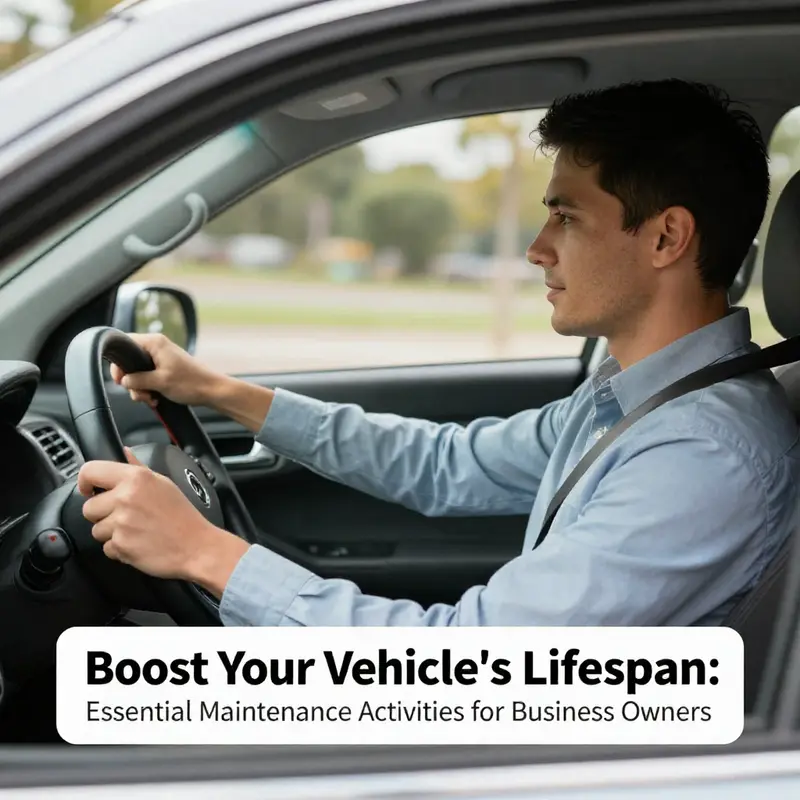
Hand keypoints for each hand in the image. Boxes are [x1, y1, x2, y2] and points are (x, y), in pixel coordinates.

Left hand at [78, 448, 248, 596]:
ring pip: (96, 529)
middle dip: (103, 514)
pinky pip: (107, 548)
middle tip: (126, 516)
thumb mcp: (164, 483)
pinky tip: (138, 543)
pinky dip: (119, 549)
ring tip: (136, 530)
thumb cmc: (183, 517)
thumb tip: (124, 452)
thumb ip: (138, 468)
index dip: (85, 482)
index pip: (90, 471)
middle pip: (88, 507)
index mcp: (136, 478)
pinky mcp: (121, 546)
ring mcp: (122, 523)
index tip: (89, 490)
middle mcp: (126, 498)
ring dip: (111, 533)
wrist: (197, 547)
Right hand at [110, 333, 225, 407]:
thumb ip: (137, 380)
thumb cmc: (191, 383)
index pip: (125, 343)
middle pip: (130, 361)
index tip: (120, 379)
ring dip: (141, 388)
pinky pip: (149, 377)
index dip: (119, 363)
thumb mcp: (159, 382)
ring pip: (139, 372)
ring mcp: (162, 358)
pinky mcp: (166, 368)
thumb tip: (124, 380)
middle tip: (140, 394)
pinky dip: (149, 389)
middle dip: (132, 381)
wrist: (212, 391)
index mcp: (155, 343)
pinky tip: (155, 399)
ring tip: (151, 398)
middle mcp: (157, 347)